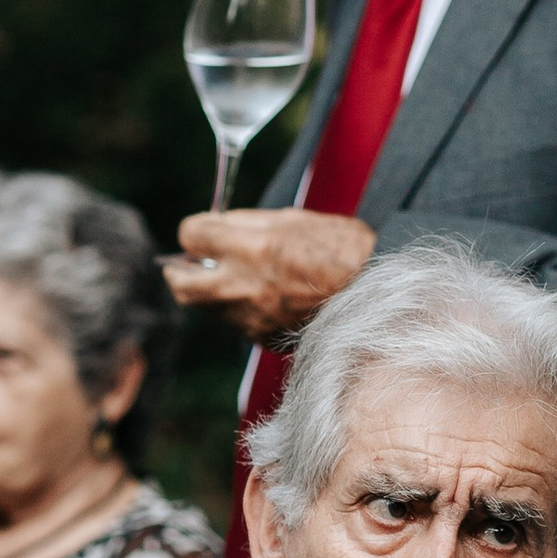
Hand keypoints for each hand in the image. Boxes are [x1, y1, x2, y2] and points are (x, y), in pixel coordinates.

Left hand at [165, 209, 374, 336]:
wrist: (377, 299)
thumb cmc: (343, 251)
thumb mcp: (296, 220)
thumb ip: (248, 223)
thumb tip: (217, 226)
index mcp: (250, 248)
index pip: (191, 235)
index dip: (196, 229)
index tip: (206, 229)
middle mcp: (242, 287)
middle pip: (181, 283)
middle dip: (179, 270)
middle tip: (190, 261)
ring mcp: (251, 318)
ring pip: (204, 306)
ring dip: (206, 290)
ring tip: (227, 277)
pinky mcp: (262, 338)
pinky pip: (233, 322)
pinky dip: (234, 308)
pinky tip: (255, 296)